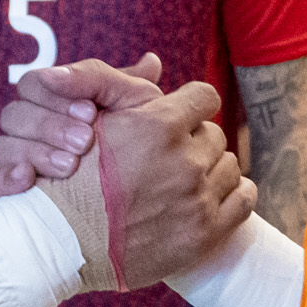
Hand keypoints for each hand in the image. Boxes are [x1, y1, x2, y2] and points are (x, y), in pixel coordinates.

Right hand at [0, 55, 162, 199]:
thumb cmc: (141, 135)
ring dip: (35, 153)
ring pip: (3, 148)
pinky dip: (5, 180)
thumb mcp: (135, 101)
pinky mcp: (14, 191)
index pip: (31, 85)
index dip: (55, 97)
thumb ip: (108, 78)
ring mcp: (18, 159)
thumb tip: (102, 65)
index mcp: (52, 98)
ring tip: (70, 167)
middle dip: (50, 127)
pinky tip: (28, 180)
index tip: (90, 112)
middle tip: (85, 142)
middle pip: (14, 116)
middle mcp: (30, 127)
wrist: (148, 188)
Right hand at [79, 81, 251, 288]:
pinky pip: (243, 200)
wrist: (63, 245)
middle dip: (194, 142)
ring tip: (181, 182)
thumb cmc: (71, 179)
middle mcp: (183, 161)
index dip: (191, 105)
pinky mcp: (205, 233)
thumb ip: (123, 86)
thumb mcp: (92, 122)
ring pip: (229, 166)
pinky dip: (232, 195)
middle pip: (214, 134)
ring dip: (210, 170)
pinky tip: (210, 198)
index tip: (180, 118)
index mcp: (159, 126)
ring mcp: (196, 199)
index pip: (204, 97)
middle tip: (168, 158)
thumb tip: (154, 61)